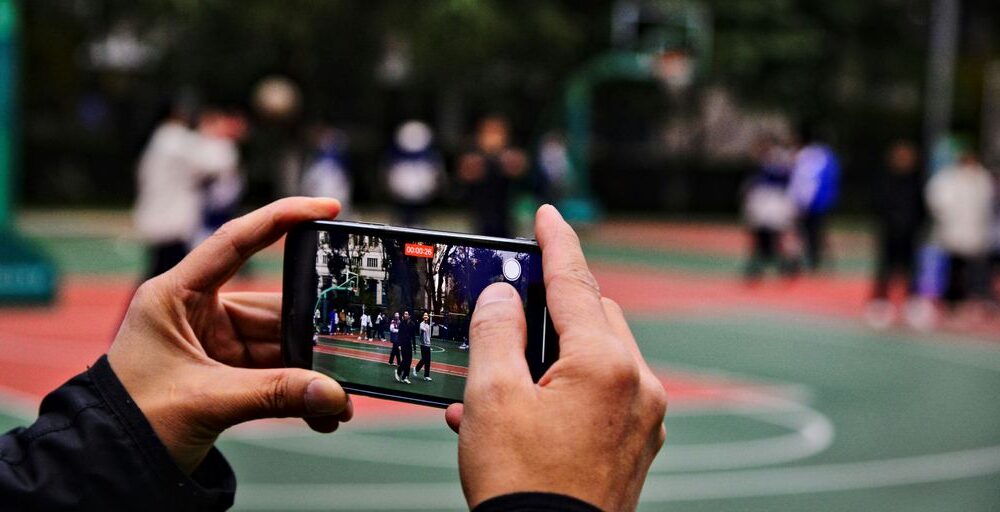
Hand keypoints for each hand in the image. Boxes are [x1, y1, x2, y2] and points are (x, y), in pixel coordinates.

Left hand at [108, 197, 352, 473]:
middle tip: (352, 345)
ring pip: (280, 347)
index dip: (280, 218)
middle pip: (273, 308)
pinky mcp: (228, 375)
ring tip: (340, 398)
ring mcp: (216, 345)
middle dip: (313, 334)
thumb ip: (274, 395)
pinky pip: (276, 375)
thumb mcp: (205, 401)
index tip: (326, 207)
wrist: (107, 466)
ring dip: (312, 372)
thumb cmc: (132, 421)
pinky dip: (299, 392)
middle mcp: (199, 314)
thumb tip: (334, 395)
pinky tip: (323, 412)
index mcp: (176, 296)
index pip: (234, 242)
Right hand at [445, 205, 666, 510]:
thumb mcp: (491, 397)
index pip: (575, 283)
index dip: (556, 243)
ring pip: (599, 355)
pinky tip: (522, 411)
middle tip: (512, 308)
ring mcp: (644, 418)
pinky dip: (566, 389)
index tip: (548, 214)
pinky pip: (603, 395)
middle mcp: (638, 384)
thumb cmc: (522, 484)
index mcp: (605, 364)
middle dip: (553, 306)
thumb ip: (497, 331)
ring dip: (554, 354)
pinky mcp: (638, 445)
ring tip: (499, 378)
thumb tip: (504, 296)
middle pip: (593, 316)